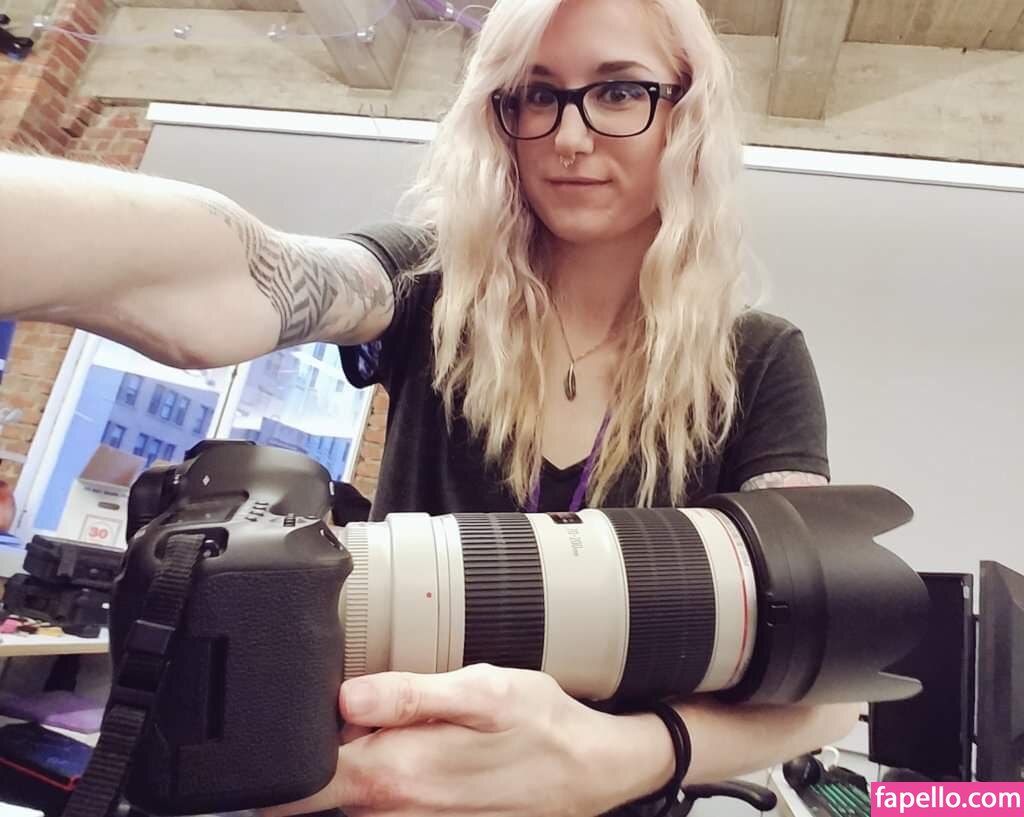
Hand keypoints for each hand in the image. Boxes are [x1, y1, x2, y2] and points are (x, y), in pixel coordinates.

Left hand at [262, 663, 630, 816]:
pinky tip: (418, 743)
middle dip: (322, 746)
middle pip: (320, 785)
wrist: (587, 771)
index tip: (278, 723)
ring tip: (396, 721)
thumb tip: (344, 698)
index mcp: (394, 775)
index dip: (277, 756)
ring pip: (352, 793)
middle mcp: (393, 811)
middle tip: (356, 704)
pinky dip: (386, 773)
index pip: (299, 786)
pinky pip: (384, 802)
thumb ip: (408, 697)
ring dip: (356, 759)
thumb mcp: (481, 692)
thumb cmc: (539, 727)